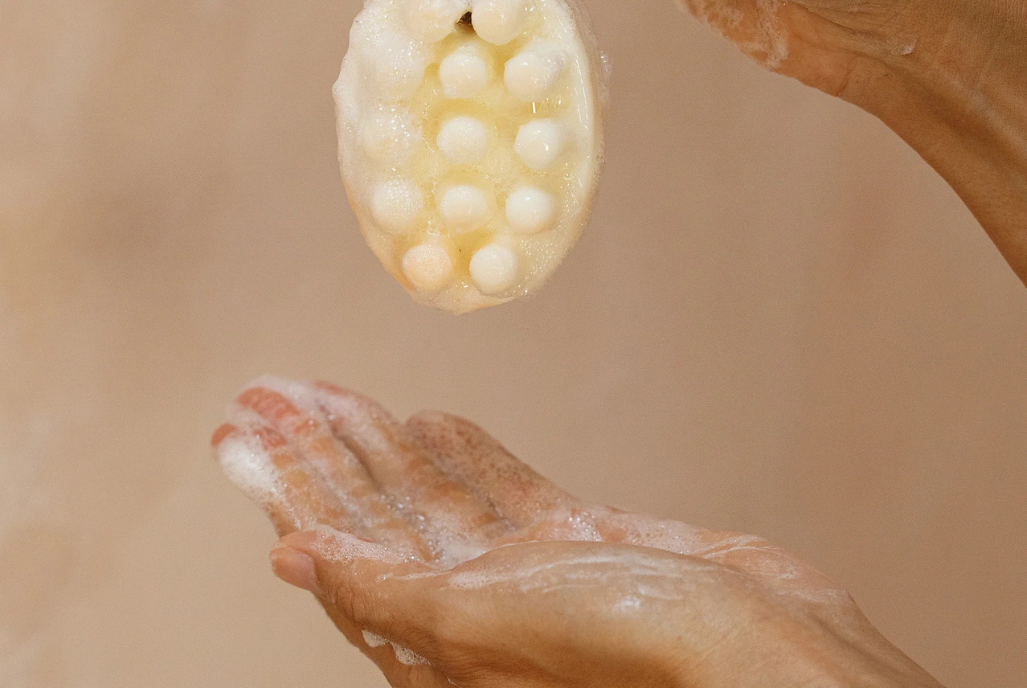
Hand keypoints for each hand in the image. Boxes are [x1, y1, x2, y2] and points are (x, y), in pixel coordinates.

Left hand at [214, 378, 943, 687]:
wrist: (770, 650)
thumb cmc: (642, 650)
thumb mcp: (498, 622)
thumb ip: (395, 593)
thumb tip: (288, 557)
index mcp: (441, 639)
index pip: (338, 547)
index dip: (288, 482)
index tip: (245, 423)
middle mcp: (476, 607)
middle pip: (375, 513)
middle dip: (323, 450)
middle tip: (273, 387)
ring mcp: (530, 572)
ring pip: (434, 494)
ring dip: (384, 443)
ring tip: (336, 392)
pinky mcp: (580, 541)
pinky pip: (501, 487)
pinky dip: (465, 452)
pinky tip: (434, 416)